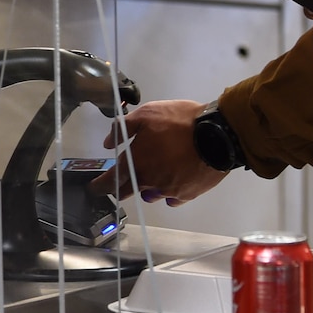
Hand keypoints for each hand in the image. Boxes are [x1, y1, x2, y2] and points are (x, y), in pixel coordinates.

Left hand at [92, 99, 229, 205]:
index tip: (94, 189)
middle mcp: (150, 183)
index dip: (100, 186)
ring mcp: (170, 191)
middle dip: (122, 187)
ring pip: (152, 194)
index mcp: (136, 164)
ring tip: (154, 171)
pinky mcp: (188, 194)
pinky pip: (172, 197)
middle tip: (124, 179)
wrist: (218, 135)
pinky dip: (169, 191)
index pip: (111, 182)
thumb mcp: (147, 114)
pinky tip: (173, 179)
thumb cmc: (180, 122)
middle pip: (129, 192)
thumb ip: (123, 128)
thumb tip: (108, 143)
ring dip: (148, 186)